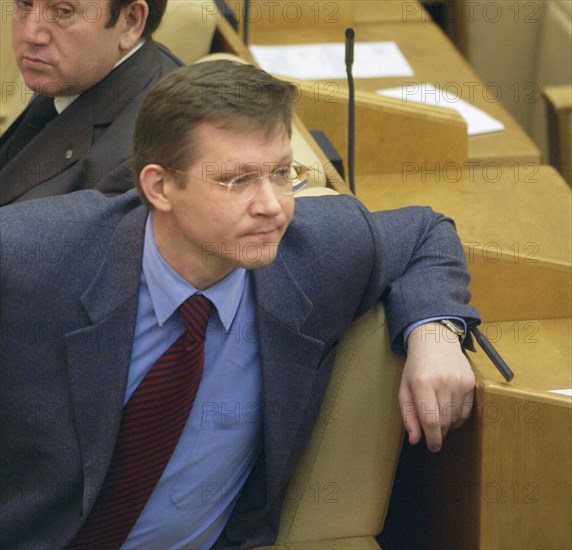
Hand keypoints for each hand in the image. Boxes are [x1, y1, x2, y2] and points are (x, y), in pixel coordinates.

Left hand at [399, 322, 474, 451]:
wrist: (436, 341)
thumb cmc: (416, 368)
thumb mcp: (404, 388)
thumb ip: (408, 415)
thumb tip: (415, 440)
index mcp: (423, 383)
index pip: (431, 420)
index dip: (433, 439)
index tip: (432, 447)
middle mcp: (444, 382)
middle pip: (445, 422)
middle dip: (438, 433)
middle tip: (432, 432)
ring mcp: (460, 382)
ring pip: (456, 418)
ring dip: (447, 424)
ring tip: (438, 413)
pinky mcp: (471, 382)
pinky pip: (466, 411)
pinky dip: (457, 417)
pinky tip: (449, 409)